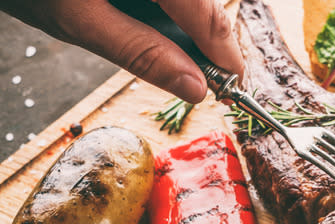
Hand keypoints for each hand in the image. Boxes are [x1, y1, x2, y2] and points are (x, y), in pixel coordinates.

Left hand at [0, 0, 243, 102]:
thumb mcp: (81, 21)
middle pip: (204, 3)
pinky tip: (157, 30)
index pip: (208, 15)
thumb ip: (142, 53)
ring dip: (188, 27)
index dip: (226, 55)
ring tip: (179, 60)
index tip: (234, 85)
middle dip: (208, 42)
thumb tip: (194, 86)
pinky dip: (171, 11)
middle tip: (206, 80)